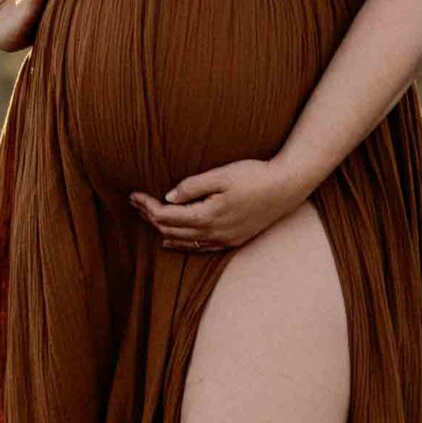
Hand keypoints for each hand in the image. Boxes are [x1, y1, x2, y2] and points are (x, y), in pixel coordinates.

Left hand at [129, 157, 306, 250]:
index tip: (134, 194)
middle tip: (135, 202)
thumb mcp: (221, 175)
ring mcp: (223, 240)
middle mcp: (213, 234)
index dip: (147, 207)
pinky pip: (198, 247)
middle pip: (170, 231)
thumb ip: (192, 186)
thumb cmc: (254, 176)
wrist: (286, 187)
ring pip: (182, 242)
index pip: (166, 217)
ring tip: (147, 216)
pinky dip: (180, 243)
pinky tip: (171, 241)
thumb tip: (168, 197)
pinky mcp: (232, 240)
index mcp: (208, 216)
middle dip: (150, 217)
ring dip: (162, 230)